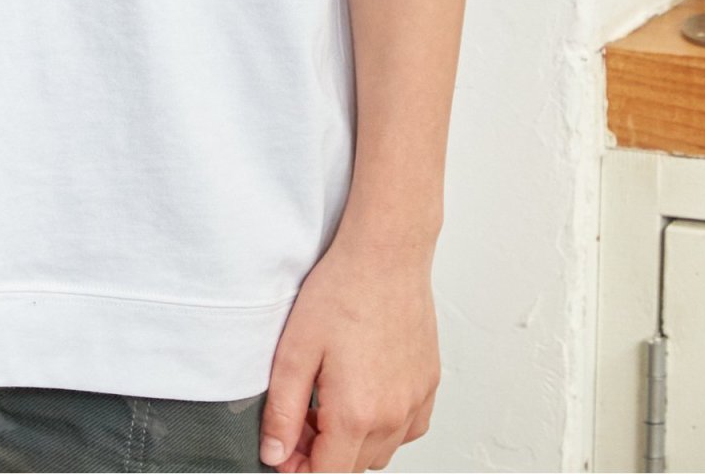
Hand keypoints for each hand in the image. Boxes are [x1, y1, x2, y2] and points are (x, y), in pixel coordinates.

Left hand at [259, 227, 439, 471]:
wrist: (387, 253)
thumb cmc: (342, 290)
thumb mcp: (295, 350)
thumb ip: (283, 411)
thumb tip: (275, 455)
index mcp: (357, 414)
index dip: (299, 469)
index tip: (283, 448)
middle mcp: (394, 417)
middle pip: (354, 468)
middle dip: (321, 454)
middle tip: (300, 416)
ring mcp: (417, 402)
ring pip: (382, 452)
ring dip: (353, 443)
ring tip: (329, 401)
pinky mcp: (429, 384)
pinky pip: (408, 429)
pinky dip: (384, 426)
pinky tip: (365, 394)